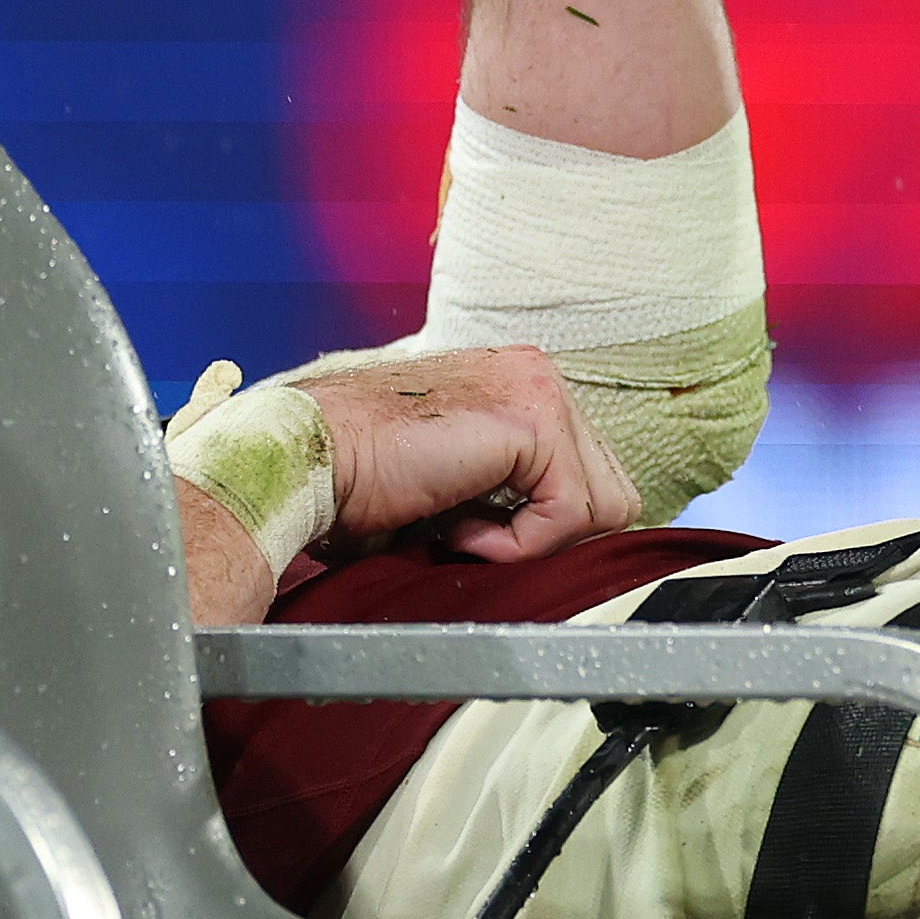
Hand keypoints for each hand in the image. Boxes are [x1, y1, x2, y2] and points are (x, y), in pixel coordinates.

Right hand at [307, 345, 633, 559]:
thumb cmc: (363, 475)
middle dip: (553, 534)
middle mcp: (538, 374)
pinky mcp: (534, 423)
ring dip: (532, 540)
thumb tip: (565, 539)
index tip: (485, 536)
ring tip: (460, 528)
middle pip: (610, 488)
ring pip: (602, 506)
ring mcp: (541, 390)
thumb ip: (513, 486)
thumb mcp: (457, 473)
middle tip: (477, 537)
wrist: (310, 457)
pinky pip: (569, 516)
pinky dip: (516, 545)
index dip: (551, 524)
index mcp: (522, 381)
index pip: (590, 470)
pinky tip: (456, 529)